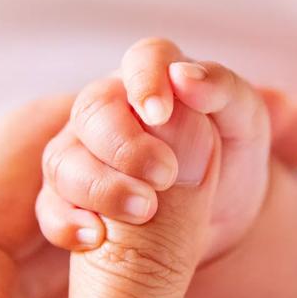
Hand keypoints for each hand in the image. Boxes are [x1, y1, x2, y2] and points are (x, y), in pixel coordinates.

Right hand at [36, 38, 296, 259]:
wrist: (220, 214)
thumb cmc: (232, 154)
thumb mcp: (246, 122)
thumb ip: (222, 92)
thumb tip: (185, 79)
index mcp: (156, 76)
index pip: (144, 59)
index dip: (147, 81)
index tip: (159, 112)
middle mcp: (110, 107)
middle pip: (94, 110)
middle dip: (125, 144)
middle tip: (164, 174)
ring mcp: (81, 151)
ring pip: (66, 159)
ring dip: (100, 187)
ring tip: (143, 211)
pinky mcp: (68, 198)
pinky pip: (51, 207)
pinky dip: (68, 223)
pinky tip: (94, 238)